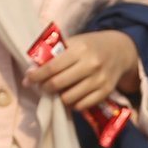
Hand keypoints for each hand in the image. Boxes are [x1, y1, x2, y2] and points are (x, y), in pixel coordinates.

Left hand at [23, 30, 139, 110]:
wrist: (120, 51)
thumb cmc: (91, 46)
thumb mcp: (74, 42)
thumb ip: (55, 53)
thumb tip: (32, 69)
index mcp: (80, 49)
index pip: (52, 67)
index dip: (36, 76)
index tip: (28, 80)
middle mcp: (91, 65)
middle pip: (58, 84)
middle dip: (45, 87)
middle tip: (42, 87)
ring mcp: (99, 80)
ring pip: (69, 98)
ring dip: (58, 98)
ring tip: (57, 92)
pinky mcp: (106, 92)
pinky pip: (82, 105)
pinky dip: (72, 104)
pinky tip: (70, 97)